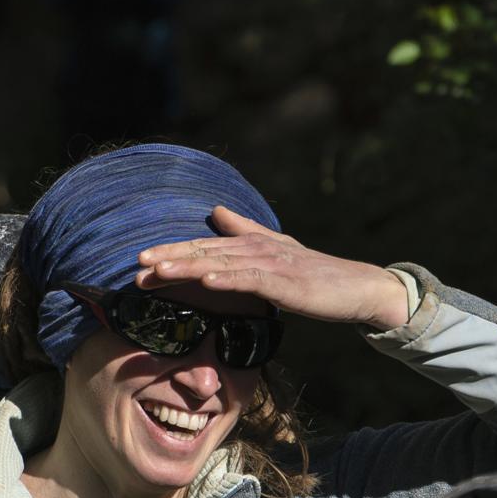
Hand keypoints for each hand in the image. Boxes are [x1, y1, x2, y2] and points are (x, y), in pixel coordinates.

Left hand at [136, 208, 412, 331]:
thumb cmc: (316, 273)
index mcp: (252, 245)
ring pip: (224, 264)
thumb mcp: (276, 249)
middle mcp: (259, 249)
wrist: (359, 287)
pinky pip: (254, 280)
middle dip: (171, 257)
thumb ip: (244, 230)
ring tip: (160, 270)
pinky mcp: (288, 283)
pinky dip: (230, 278)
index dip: (173, 252)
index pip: (205, 247)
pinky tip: (208, 280)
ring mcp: (273, 264)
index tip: (141, 261)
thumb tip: (216, 210)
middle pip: (207, 252)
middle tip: (137, 265)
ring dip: (190, 266)